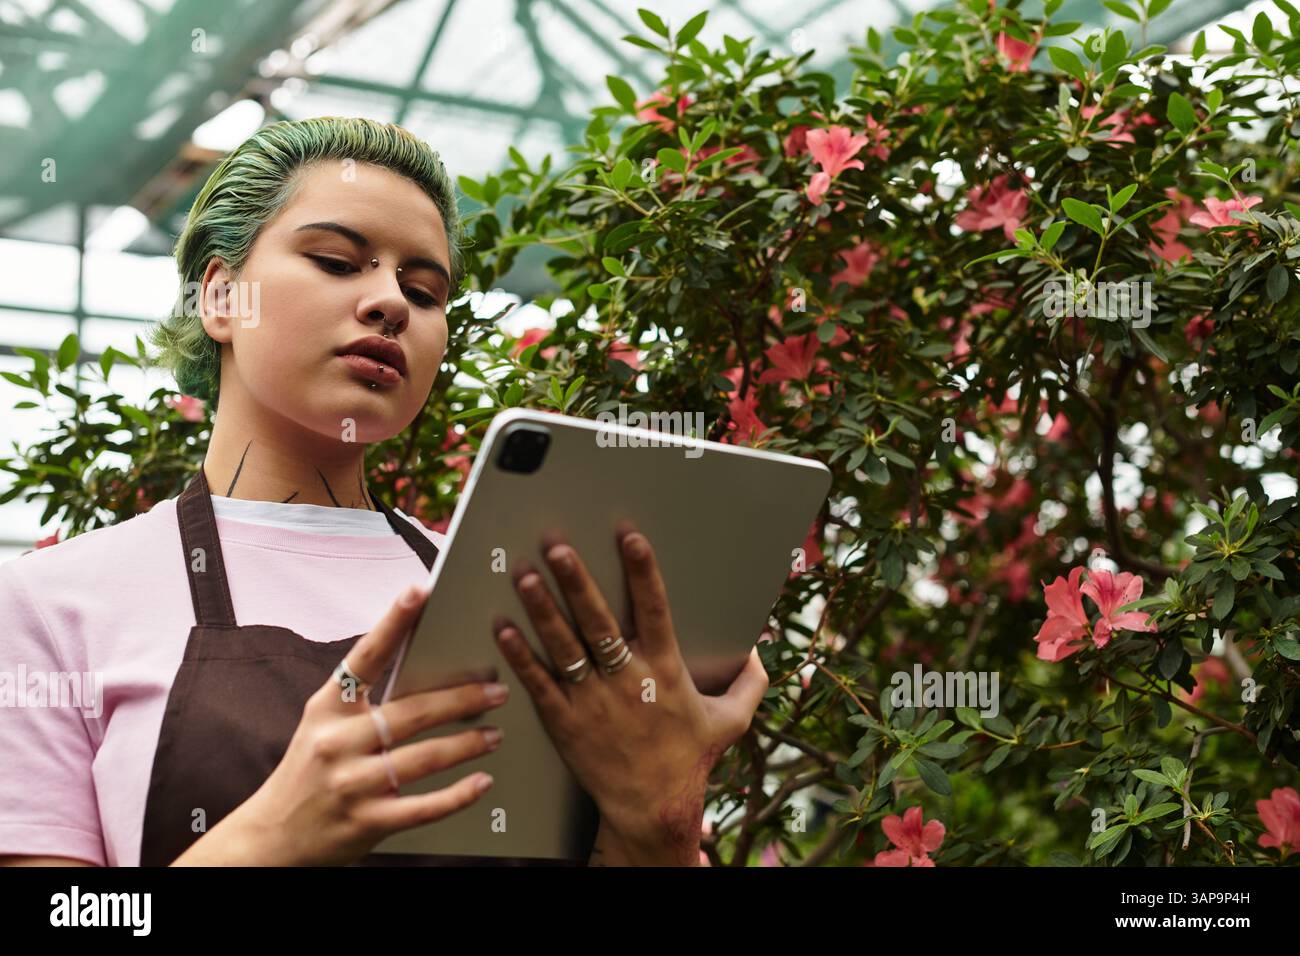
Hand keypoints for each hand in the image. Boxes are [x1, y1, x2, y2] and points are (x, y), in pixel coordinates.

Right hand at [174, 582, 509, 865]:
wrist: (272, 837)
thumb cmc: (307, 771)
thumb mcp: (324, 725)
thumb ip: (364, 699)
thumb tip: (423, 664)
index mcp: (328, 708)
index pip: (364, 657)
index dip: (392, 623)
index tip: (419, 592)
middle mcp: (338, 742)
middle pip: (411, 712)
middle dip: (461, 698)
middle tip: (496, 690)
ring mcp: (352, 784)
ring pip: (424, 757)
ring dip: (468, 743)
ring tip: (495, 733)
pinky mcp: (367, 822)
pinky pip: (424, 806)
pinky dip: (459, 794)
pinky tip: (481, 781)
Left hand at [493, 529, 769, 865]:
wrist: (654, 808)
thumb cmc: (690, 761)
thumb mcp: (731, 722)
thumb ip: (749, 683)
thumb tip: (760, 651)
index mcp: (665, 670)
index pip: (654, 609)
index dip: (642, 571)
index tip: (630, 537)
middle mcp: (626, 680)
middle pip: (598, 621)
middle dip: (577, 581)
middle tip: (558, 548)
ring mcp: (592, 701)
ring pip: (564, 647)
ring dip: (543, 610)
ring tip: (525, 577)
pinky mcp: (565, 722)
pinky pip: (539, 683)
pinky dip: (520, 655)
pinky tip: (504, 628)